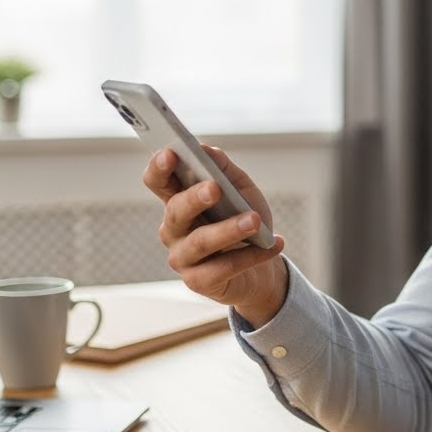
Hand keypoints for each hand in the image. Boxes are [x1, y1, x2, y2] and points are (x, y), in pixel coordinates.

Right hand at [143, 144, 288, 326]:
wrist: (262, 268)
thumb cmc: (244, 220)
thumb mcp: (240, 189)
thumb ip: (223, 169)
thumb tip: (208, 150)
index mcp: (177, 200)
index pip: (157, 181)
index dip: (159, 168)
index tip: (171, 153)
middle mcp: (173, 229)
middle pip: (176, 210)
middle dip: (194, 198)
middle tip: (215, 188)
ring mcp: (183, 258)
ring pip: (201, 241)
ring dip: (230, 229)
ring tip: (256, 220)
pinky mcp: (199, 282)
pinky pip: (224, 267)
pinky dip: (251, 255)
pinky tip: (273, 245)